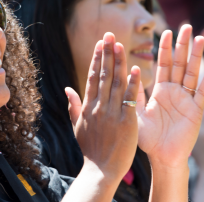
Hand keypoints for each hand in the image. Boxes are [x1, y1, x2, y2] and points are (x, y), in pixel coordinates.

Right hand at [66, 32, 139, 182]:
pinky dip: (133, 84)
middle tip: (110, 34)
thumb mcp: (77, 127)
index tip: (101, 42)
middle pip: (104, 75)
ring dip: (119, 62)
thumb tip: (67, 88)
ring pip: (116, 83)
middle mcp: (99, 106)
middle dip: (107, 53)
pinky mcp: (126, 121)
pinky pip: (130, 99)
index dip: (98, 58)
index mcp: (88, 106)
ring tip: (121, 44)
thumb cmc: (91, 150)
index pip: (93, 77)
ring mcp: (112, 113)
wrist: (101, 170)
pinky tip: (136, 69)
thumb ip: (74, 106)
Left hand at [139, 24, 203, 167]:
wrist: (162, 157)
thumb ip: (133, 93)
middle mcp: (175, 91)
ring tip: (199, 38)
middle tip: (186, 26)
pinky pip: (202, 93)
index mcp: (160, 90)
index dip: (164, 48)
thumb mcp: (136, 113)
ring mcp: (187, 100)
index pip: (163, 64)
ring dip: (196, 56)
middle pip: (180, 63)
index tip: (166, 31)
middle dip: (182, 45)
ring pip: (192, 73)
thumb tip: (128, 70)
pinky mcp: (196, 111)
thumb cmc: (148, 138)